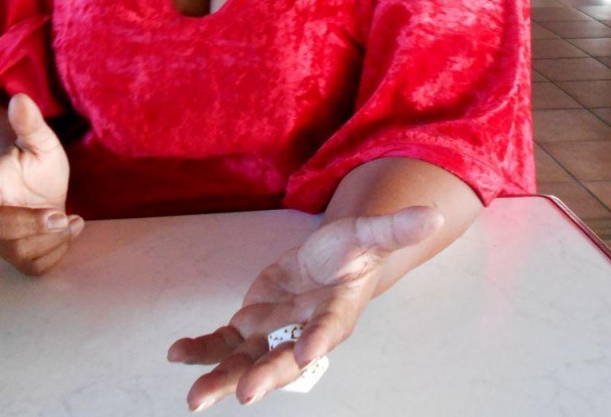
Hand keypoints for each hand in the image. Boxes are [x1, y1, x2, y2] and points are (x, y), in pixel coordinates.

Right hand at [0, 93, 81, 274]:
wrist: (52, 195)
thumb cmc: (39, 168)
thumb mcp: (41, 143)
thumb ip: (30, 125)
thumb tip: (21, 98)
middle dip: (28, 223)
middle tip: (57, 215)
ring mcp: (4, 240)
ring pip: (17, 250)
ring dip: (49, 238)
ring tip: (72, 220)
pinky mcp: (22, 258)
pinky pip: (34, 265)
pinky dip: (56, 251)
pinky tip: (72, 229)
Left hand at [167, 206, 442, 409]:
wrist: (331, 261)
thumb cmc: (355, 251)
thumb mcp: (371, 233)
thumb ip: (396, 229)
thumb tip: (433, 213)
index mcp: (336, 313)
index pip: (328, 329)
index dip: (317, 339)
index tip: (305, 351)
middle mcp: (302, 331)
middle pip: (282, 357)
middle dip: (263, 376)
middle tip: (244, 394)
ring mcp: (273, 332)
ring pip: (245, 360)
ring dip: (220, 377)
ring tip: (195, 399)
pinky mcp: (251, 325)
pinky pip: (222, 342)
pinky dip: (201, 350)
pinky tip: (176, 354)